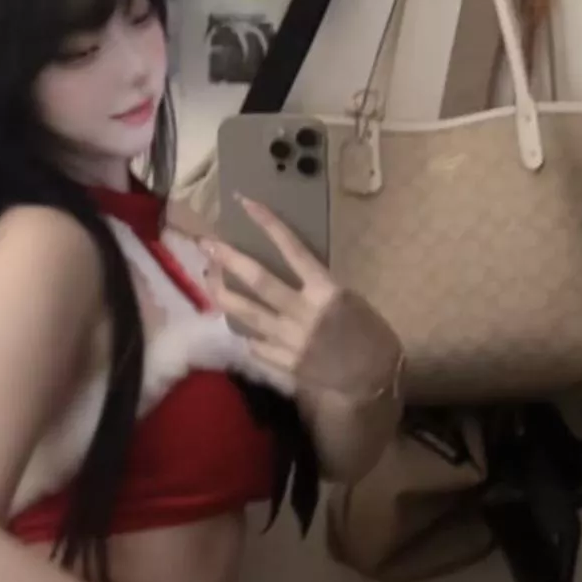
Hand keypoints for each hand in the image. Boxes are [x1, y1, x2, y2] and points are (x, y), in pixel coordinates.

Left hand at [204, 196, 403, 402]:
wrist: (375, 378)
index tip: (246, 203)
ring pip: (246, 314)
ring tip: (208, 277)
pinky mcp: (284, 364)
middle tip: (207, 243)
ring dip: (222, 293)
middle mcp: (304, 313)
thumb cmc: (369, 333)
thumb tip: (285, 271)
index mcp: (326, 291)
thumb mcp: (347, 300)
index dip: (268, 225)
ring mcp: (290, 341)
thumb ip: (315, 287)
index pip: (293, 250)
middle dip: (229, 259)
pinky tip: (236, 322)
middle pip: (258, 281)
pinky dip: (244, 332)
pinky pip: (254, 345)